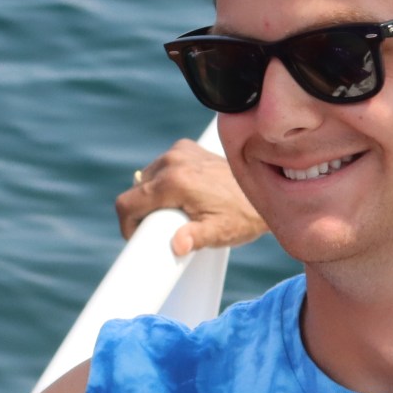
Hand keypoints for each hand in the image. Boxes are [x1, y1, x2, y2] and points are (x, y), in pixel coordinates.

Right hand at [115, 139, 265, 256]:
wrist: (266, 189)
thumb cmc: (243, 216)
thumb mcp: (218, 232)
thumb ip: (195, 239)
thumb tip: (178, 245)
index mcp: (175, 181)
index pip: (127, 203)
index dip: (127, 225)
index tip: (137, 238)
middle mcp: (173, 160)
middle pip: (136, 190)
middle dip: (143, 212)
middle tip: (165, 229)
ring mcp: (179, 151)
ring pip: (147, 178)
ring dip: (154, 196)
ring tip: (177, 212)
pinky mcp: (186, 147)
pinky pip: (162, 167)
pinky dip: (165, 181)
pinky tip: (184, 195)